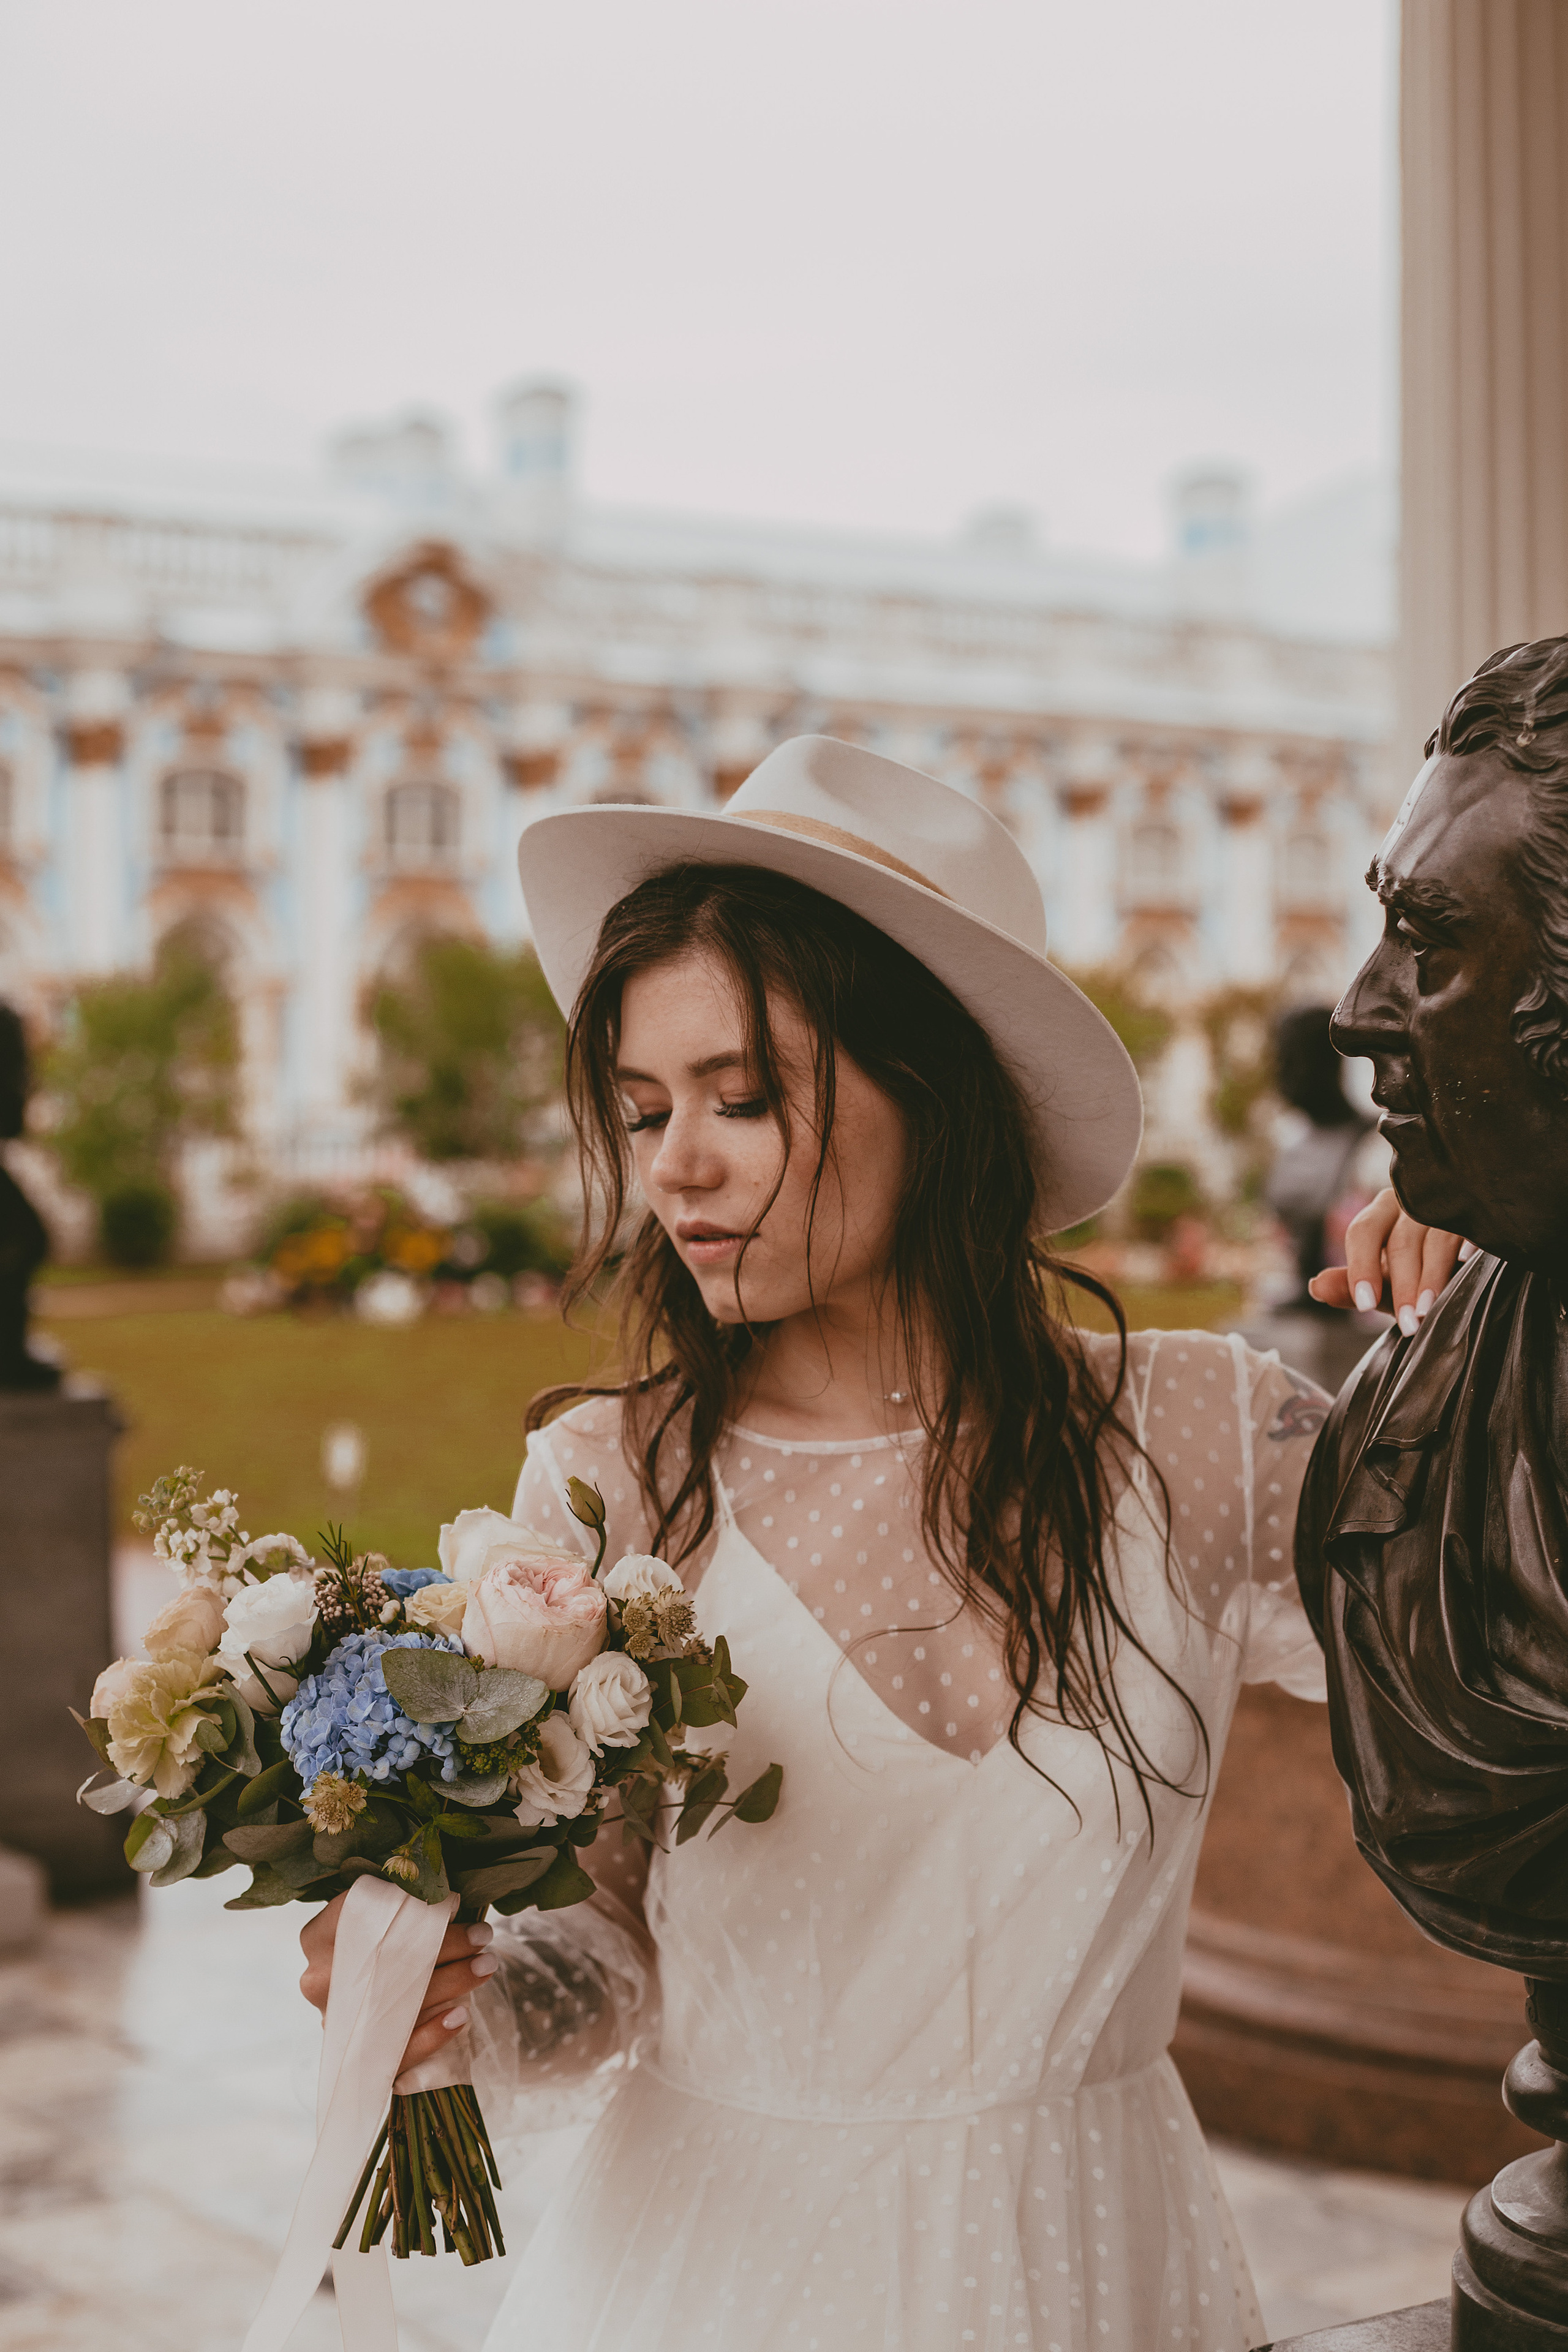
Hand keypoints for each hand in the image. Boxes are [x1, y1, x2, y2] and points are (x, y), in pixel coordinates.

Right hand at [299, 1892, 499, 2074]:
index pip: (365, 1916)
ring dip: (452, 1982)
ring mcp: (338, 2024)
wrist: (357, 2009)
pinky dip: (432, 2034)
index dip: (413, 1910)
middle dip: (445, 1946)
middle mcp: (322, 1982)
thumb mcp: (376, 1920)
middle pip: (390, 1960)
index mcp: (320, 1937)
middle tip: (483, 1935)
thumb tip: (448, 1899)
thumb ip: (398, 1905)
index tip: (457, 1905)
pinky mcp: (358, 2059)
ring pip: (401, 2002)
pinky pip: (399, 2051)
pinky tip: (460, 2015)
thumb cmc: (374, 1950)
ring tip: (486, 1964)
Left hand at [1307, 1188, 1464, 1334]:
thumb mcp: (1382, 1281)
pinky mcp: (1477, 1214)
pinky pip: (1472, 1227)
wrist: (1461, 1256)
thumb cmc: (1414, 1269)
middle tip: (1408, 1322)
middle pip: (1401, 1241)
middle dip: (1403, 1286)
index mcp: (1381, 1214)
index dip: (1362, 1267)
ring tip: (1429, 1309)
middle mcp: (1411, 1204)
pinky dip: (1469, 1244)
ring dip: (1432, 1277)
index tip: (1365, 1303)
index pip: (1362, 1233)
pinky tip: (1468, 1261)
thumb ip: (1350, 1286)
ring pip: (1436, 1237)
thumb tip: (1316, 1286)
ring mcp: (1445, 1205)